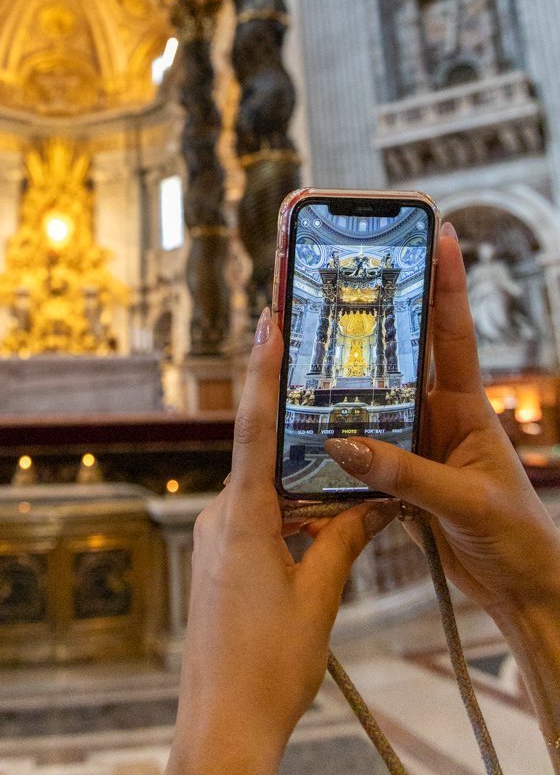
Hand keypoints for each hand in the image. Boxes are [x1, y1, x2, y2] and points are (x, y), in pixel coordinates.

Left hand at [167, 309, 397, 774]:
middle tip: (331, 393)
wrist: (222, 725)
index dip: (262, 372)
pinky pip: (254, 520)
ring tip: (344, 471)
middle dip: (299, 432)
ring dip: (299, 484)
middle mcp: (220, 519)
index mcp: (242, 519)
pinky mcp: (217, 563)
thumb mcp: (318, 596)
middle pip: (261, 457)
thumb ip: (343, 540)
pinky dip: (286, 514)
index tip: (266, 323)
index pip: (253, 429)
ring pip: (260, 492)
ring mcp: (214, 541)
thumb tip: (373, 501)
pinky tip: (320, 526)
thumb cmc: (267, 666)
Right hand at [325, 225, 559, 618]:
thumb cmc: (516, 538)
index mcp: (467, 408)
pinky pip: (363, 452)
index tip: (439, 233)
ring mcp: (419, 446)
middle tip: (337, 281)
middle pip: (401, 358)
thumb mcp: (465, 501)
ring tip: (302, 356)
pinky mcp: (401, 480)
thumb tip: (341, 444)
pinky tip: (308, 437)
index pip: (454, 332)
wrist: (524, 592)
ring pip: (372, 405)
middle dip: (373, 320)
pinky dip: (337, 445)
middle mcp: (439, 418)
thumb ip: (405, 474)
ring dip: (343, 387)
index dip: (447, 282)